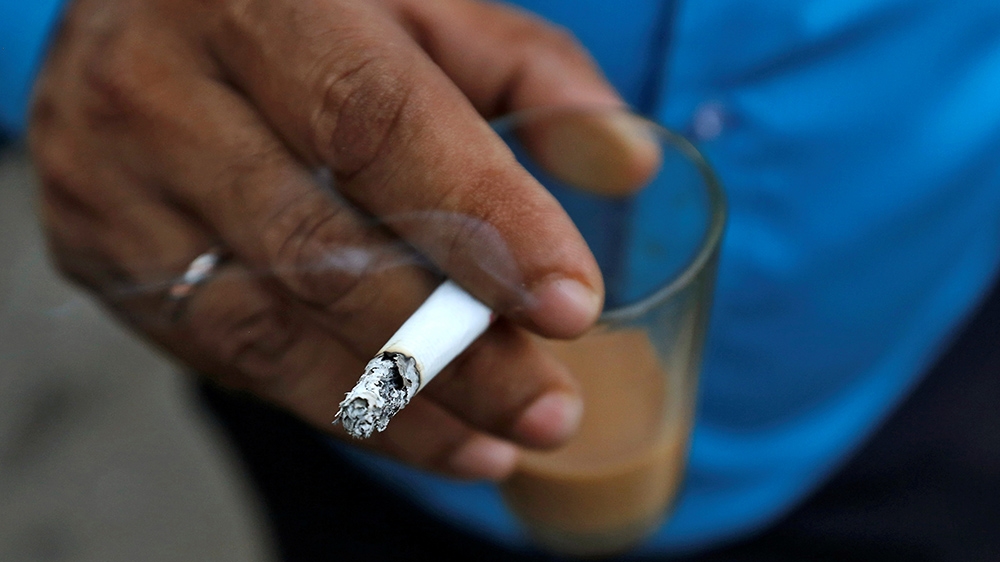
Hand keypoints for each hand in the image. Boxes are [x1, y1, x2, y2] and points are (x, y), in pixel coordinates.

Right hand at [29, 0, 624, 479]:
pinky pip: (225, 353)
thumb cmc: (308, 10)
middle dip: (451, 348)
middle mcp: (161, 86)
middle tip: (548, 410)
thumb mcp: (421, 4)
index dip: (480, 220)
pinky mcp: (95, 249)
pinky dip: (331, 402)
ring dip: (396, 404)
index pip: (377, 121)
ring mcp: (111, 177)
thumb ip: (529, 70)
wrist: (140, 14)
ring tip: (497, 445)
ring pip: (267, 325)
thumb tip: (627, 164)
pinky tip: (416, 428)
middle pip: (321, 248)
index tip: (571, 306)